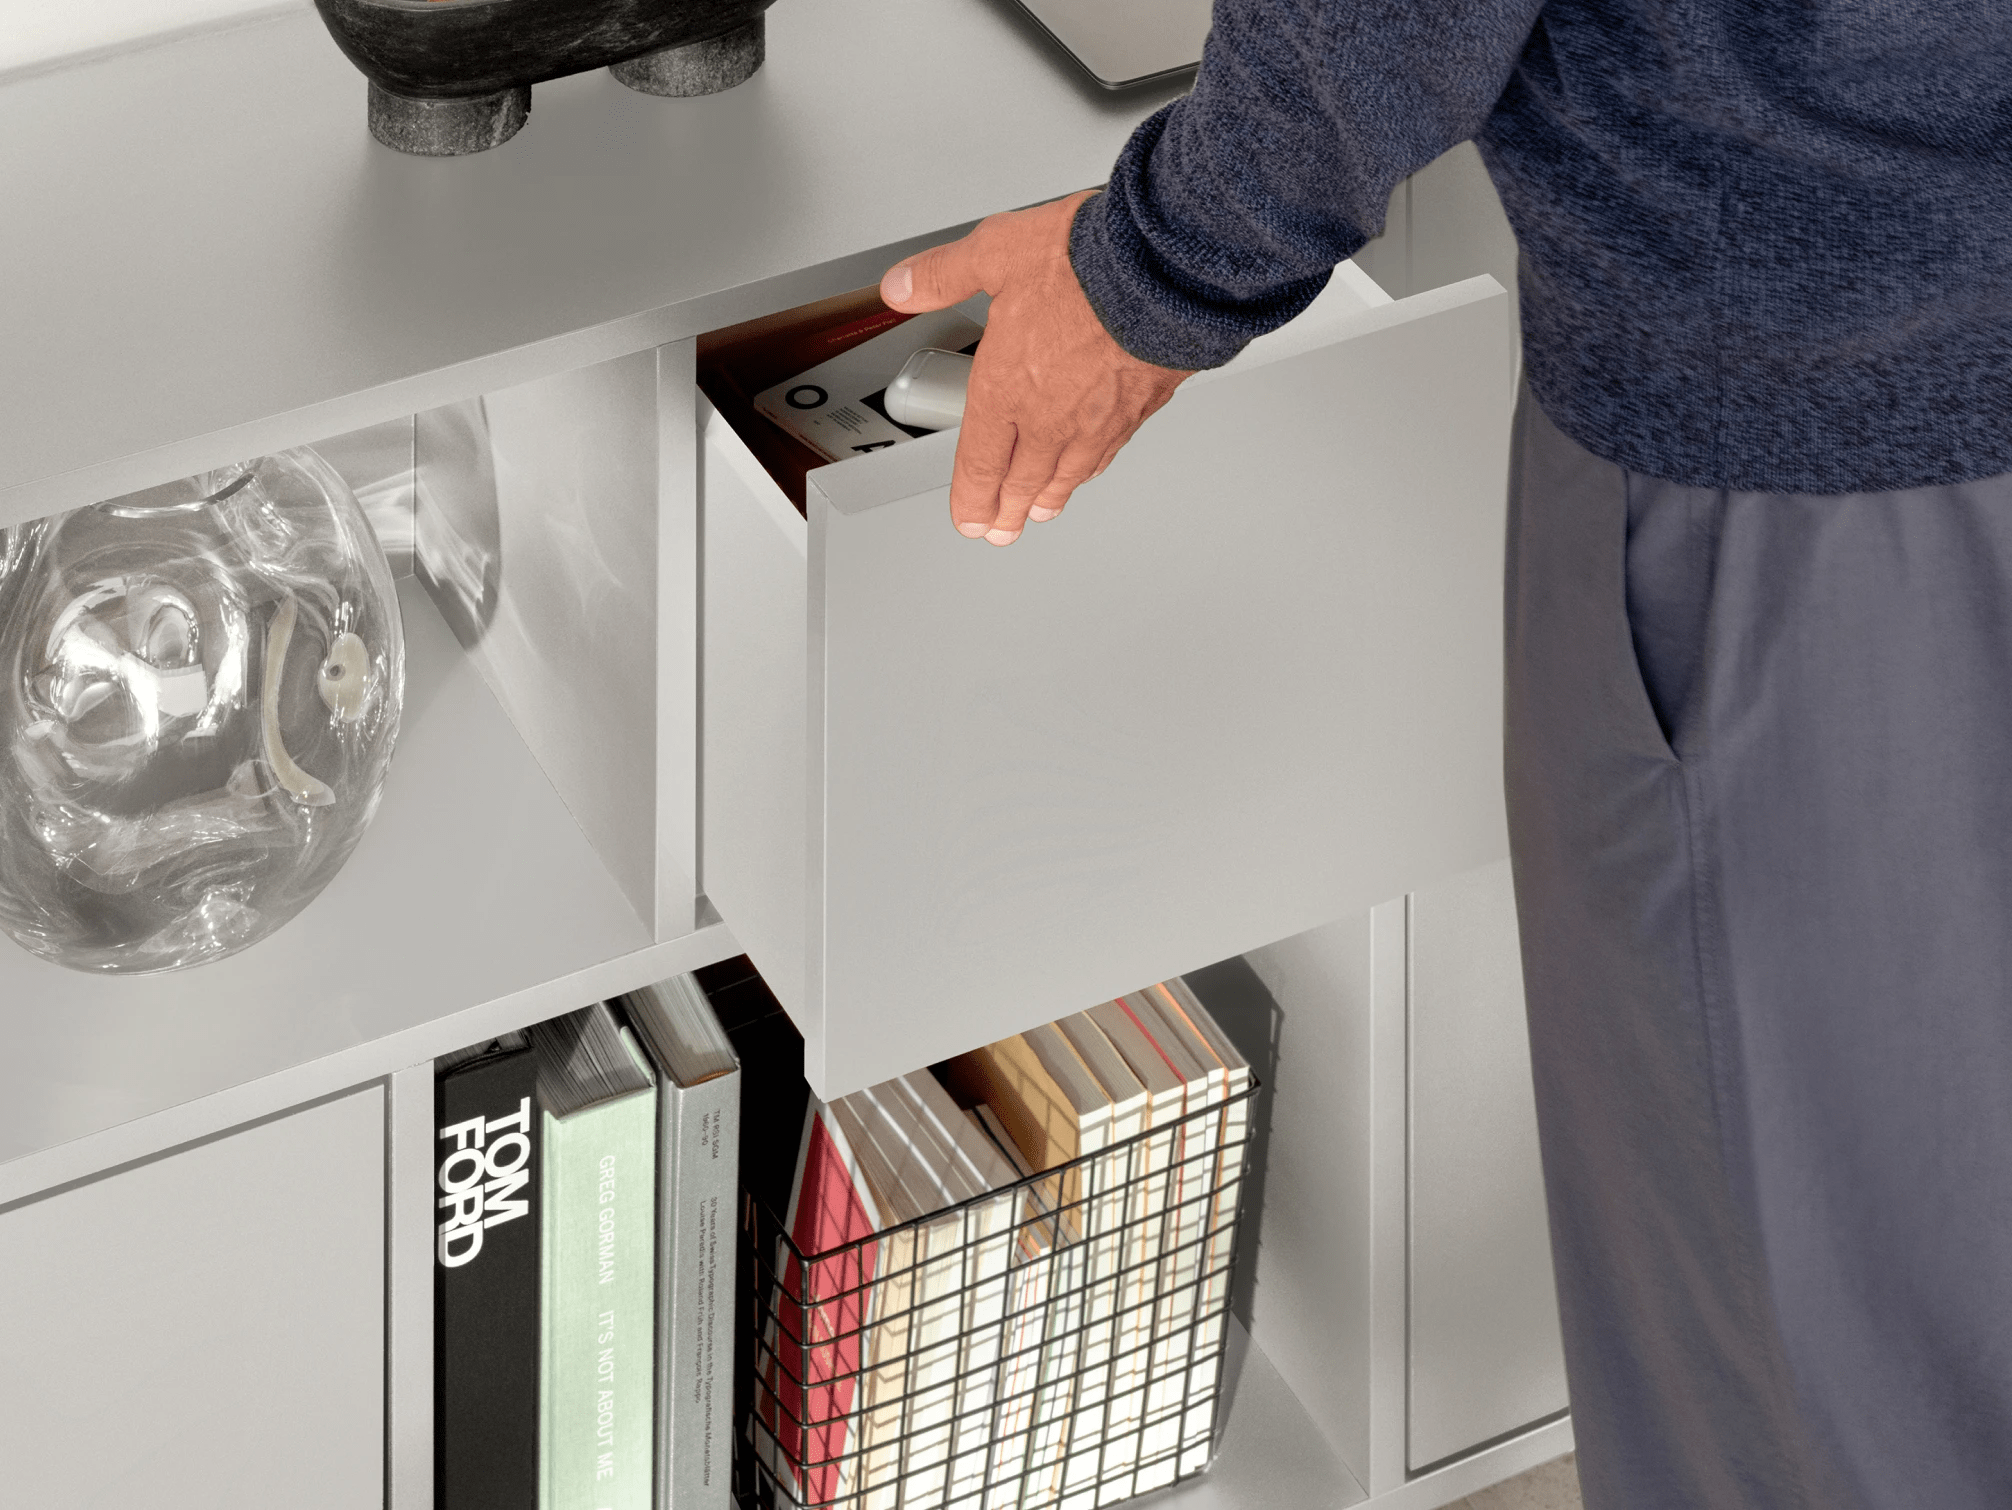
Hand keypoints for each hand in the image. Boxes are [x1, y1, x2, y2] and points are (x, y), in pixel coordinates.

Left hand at [880, 190, 1193, 544]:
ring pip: (1066, 475)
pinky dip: (1090, 471)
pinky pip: (1107, 453)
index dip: (971, 500)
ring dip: (1048, 498)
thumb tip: (902, 286)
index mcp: (1005, 388)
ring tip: (1040, 511)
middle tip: (1001, 530)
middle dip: (1006, 511)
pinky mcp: (1138, 410)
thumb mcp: (996, 251)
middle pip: (1021, 481)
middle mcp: (1049, 417)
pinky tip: (1089, 470)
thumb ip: (945, 274)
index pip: (979, 464)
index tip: (969, 519)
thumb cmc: (1085, 261)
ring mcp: (1096, 420)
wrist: (1165, 268)